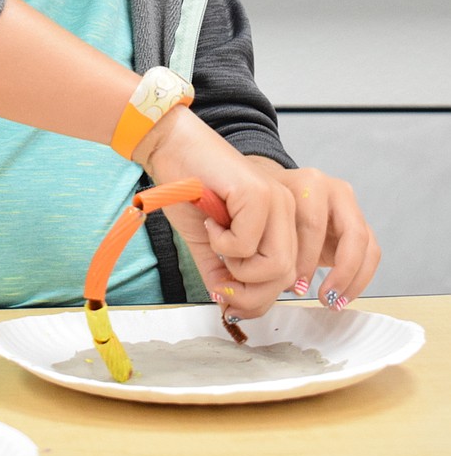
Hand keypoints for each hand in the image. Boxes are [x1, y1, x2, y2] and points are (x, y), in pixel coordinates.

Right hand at [135, 108, 297, 321]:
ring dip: (236, 267)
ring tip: (216, 240)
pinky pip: (248, 244)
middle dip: (248, 292)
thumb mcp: (208, 243)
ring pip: (275, 266)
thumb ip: (223, 275)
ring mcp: (275, 200)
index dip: (256, 299)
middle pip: (284, 277)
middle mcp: (286, 210)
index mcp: (281, 221)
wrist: (169, 147)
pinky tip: (210, 221)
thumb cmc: (186, 188)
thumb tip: (230, 308)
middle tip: (220, 280)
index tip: (226, 294)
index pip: (286, 278)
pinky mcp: (258, 194)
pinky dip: (222, 244)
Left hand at [249, 157, 380, 308]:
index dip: (306, 259)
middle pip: (352, 233)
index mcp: (308, 183)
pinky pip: (371, 255)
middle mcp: (335, 191)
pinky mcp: (361, 226)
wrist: (278, 195)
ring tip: (332, 301)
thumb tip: (280, 284)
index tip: (294, 286)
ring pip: (367, 246)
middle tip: (323, 297)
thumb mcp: (264, 216)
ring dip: (353, 279)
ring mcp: (351, 208)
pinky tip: (340, 296)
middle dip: (340, 272)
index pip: (315, 224)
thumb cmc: (269, 207)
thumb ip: (270, 242)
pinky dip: (359, 279)